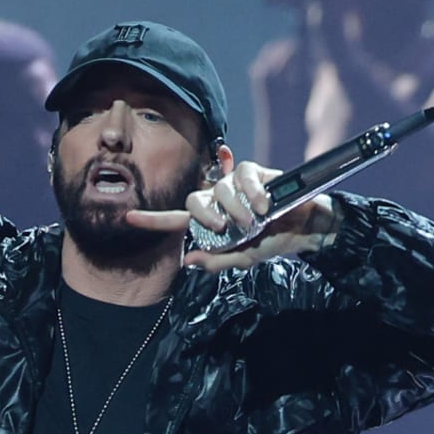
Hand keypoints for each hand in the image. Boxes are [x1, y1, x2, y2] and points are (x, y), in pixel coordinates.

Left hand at [124, 161, 340, 272]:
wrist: (304, 228)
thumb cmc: (273, 241)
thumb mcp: (245, 257)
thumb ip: (217, 260)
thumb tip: (188, 260)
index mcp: (212, 221)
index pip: (178, 219)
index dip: (154, 219)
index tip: (129, 218)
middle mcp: (218, 199)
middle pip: (195, 200)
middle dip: (206, 215)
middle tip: (226, 228)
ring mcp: (235, 185)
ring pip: (220, 188)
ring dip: (236, 208)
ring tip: (255, 220)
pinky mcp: (255, 172)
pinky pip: (243, 175)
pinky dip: (253, 192)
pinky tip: (264, 205)